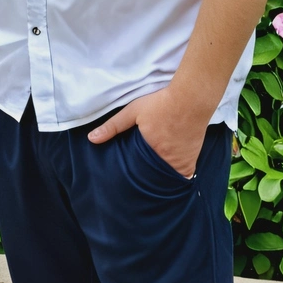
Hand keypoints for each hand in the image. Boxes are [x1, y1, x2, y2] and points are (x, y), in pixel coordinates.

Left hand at [87, 86, 208, 177]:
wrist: (191, 98)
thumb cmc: (161, 103)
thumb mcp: (134, 110)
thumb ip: (113, 126)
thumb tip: (92, 139)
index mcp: (149, 151)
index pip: (136, 174)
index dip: (132, 177)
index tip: (126, 183)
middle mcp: (165, 161)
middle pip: (152, 179)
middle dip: (145, 182)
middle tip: (137, 184)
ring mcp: (180, 163)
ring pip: (167, 180)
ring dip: (161, 181)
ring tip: (152, 184)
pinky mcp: (191, 161)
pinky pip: (183, 177)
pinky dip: (176, 178)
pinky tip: (170, 180)